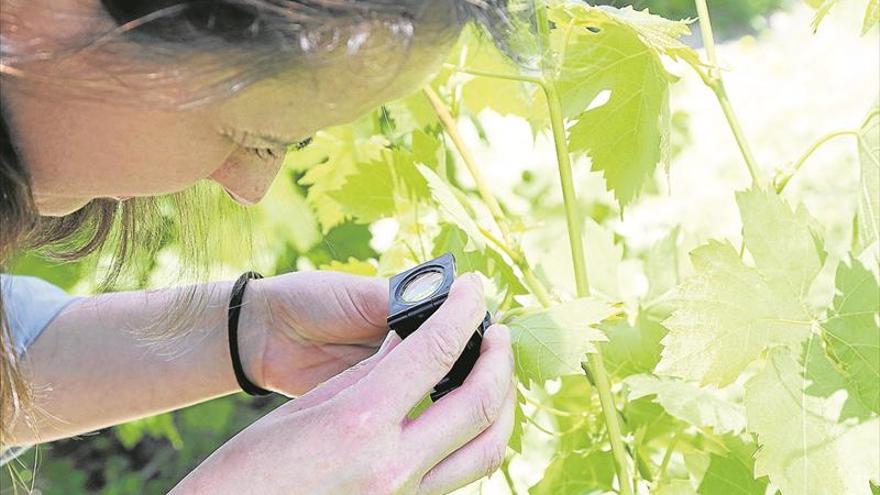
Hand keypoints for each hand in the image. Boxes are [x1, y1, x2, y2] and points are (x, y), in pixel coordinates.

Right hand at [173, 275, 515, 494]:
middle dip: (500, 357)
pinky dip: (478, 438)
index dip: (464, 309)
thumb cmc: (251, 465)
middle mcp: (392, 465)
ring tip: (494, 372)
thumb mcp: (311, 405)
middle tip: (496, 330)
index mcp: (360, 423)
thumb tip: (414, 343)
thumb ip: (372, 374)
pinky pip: (463, 474)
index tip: (475, 289)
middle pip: (480, 402)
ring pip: (488, 449)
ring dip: (503, 403)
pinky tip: (467, 416)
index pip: (437, 350)